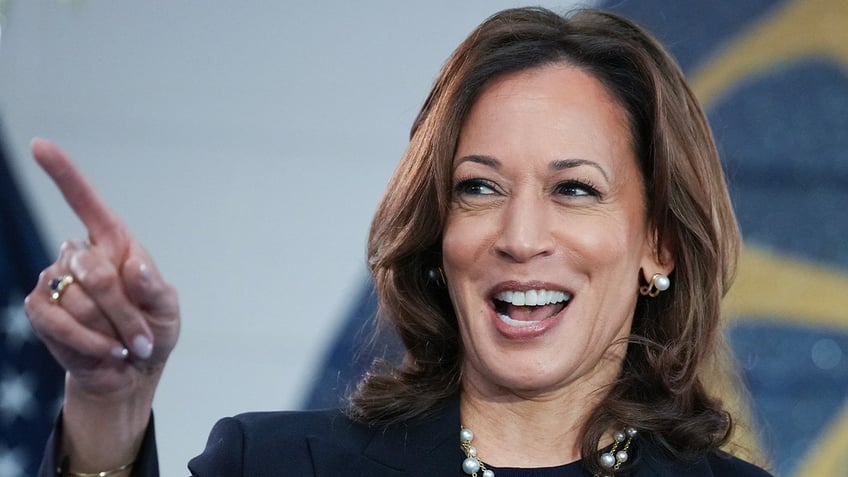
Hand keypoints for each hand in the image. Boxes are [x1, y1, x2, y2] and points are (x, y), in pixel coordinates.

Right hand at [24, 138, 179, 400]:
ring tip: (123, 344)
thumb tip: (137, 268)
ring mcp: (55, 281)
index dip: (63, 173)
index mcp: (114, 243)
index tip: (39, 145)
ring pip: (76, 299)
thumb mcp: (167, 310)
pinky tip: (105, 352)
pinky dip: (87, 342)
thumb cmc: (151, 331)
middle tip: (141, 336)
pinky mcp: (40, 310)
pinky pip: (57, 321)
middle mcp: (80, 255)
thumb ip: (156, 289)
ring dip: (108, 330)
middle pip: (93, 270)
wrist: (131, 370)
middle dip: (122, 309)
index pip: (85, 201)